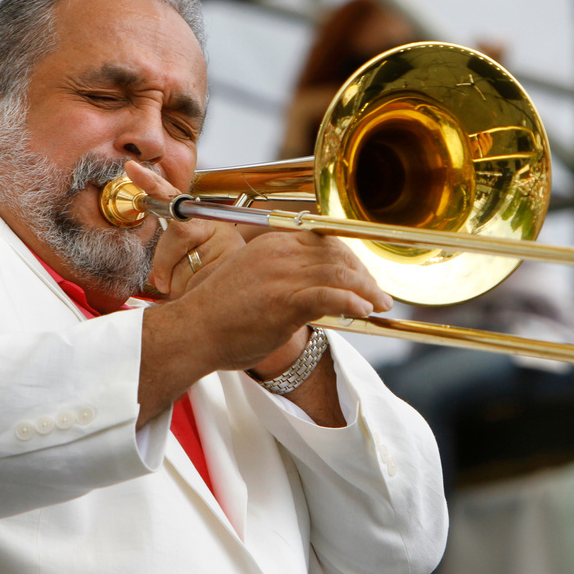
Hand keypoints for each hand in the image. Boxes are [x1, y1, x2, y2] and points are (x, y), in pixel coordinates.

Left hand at [124, 161, 243, 297]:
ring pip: (181, 261)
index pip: (173, 198)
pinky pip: (192, 280)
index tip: (132, 168)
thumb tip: (156, 278)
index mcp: (201, 222)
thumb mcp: (185, 273)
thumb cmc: (215, 288)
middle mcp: (217, 226)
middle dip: (164, 261)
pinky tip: (204, 292)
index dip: (152, 183)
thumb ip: (169, 268)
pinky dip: (188, 294)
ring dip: (178, 285)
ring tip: (197, 288)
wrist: (251, 300)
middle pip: (179, 231)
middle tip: (163, 282)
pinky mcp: (232, 259)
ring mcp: (227, 241)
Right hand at [159, 228, 391, 371]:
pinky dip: (352, 301)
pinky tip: (364, 311)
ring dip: (367, 291)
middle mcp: (280, 253)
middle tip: (378, 295)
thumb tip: (315, 291)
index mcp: (272, 243)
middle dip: (364, 275)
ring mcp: (282, 276)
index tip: (362, 276)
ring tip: (381, 305)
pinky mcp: (284, 301)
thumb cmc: (219, 315)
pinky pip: (329, 296)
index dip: (350, 258)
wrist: (192, 332)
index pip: (324, 241)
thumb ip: (282, 277)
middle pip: (337, 255)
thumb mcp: (251, 280)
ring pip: (340, 275)